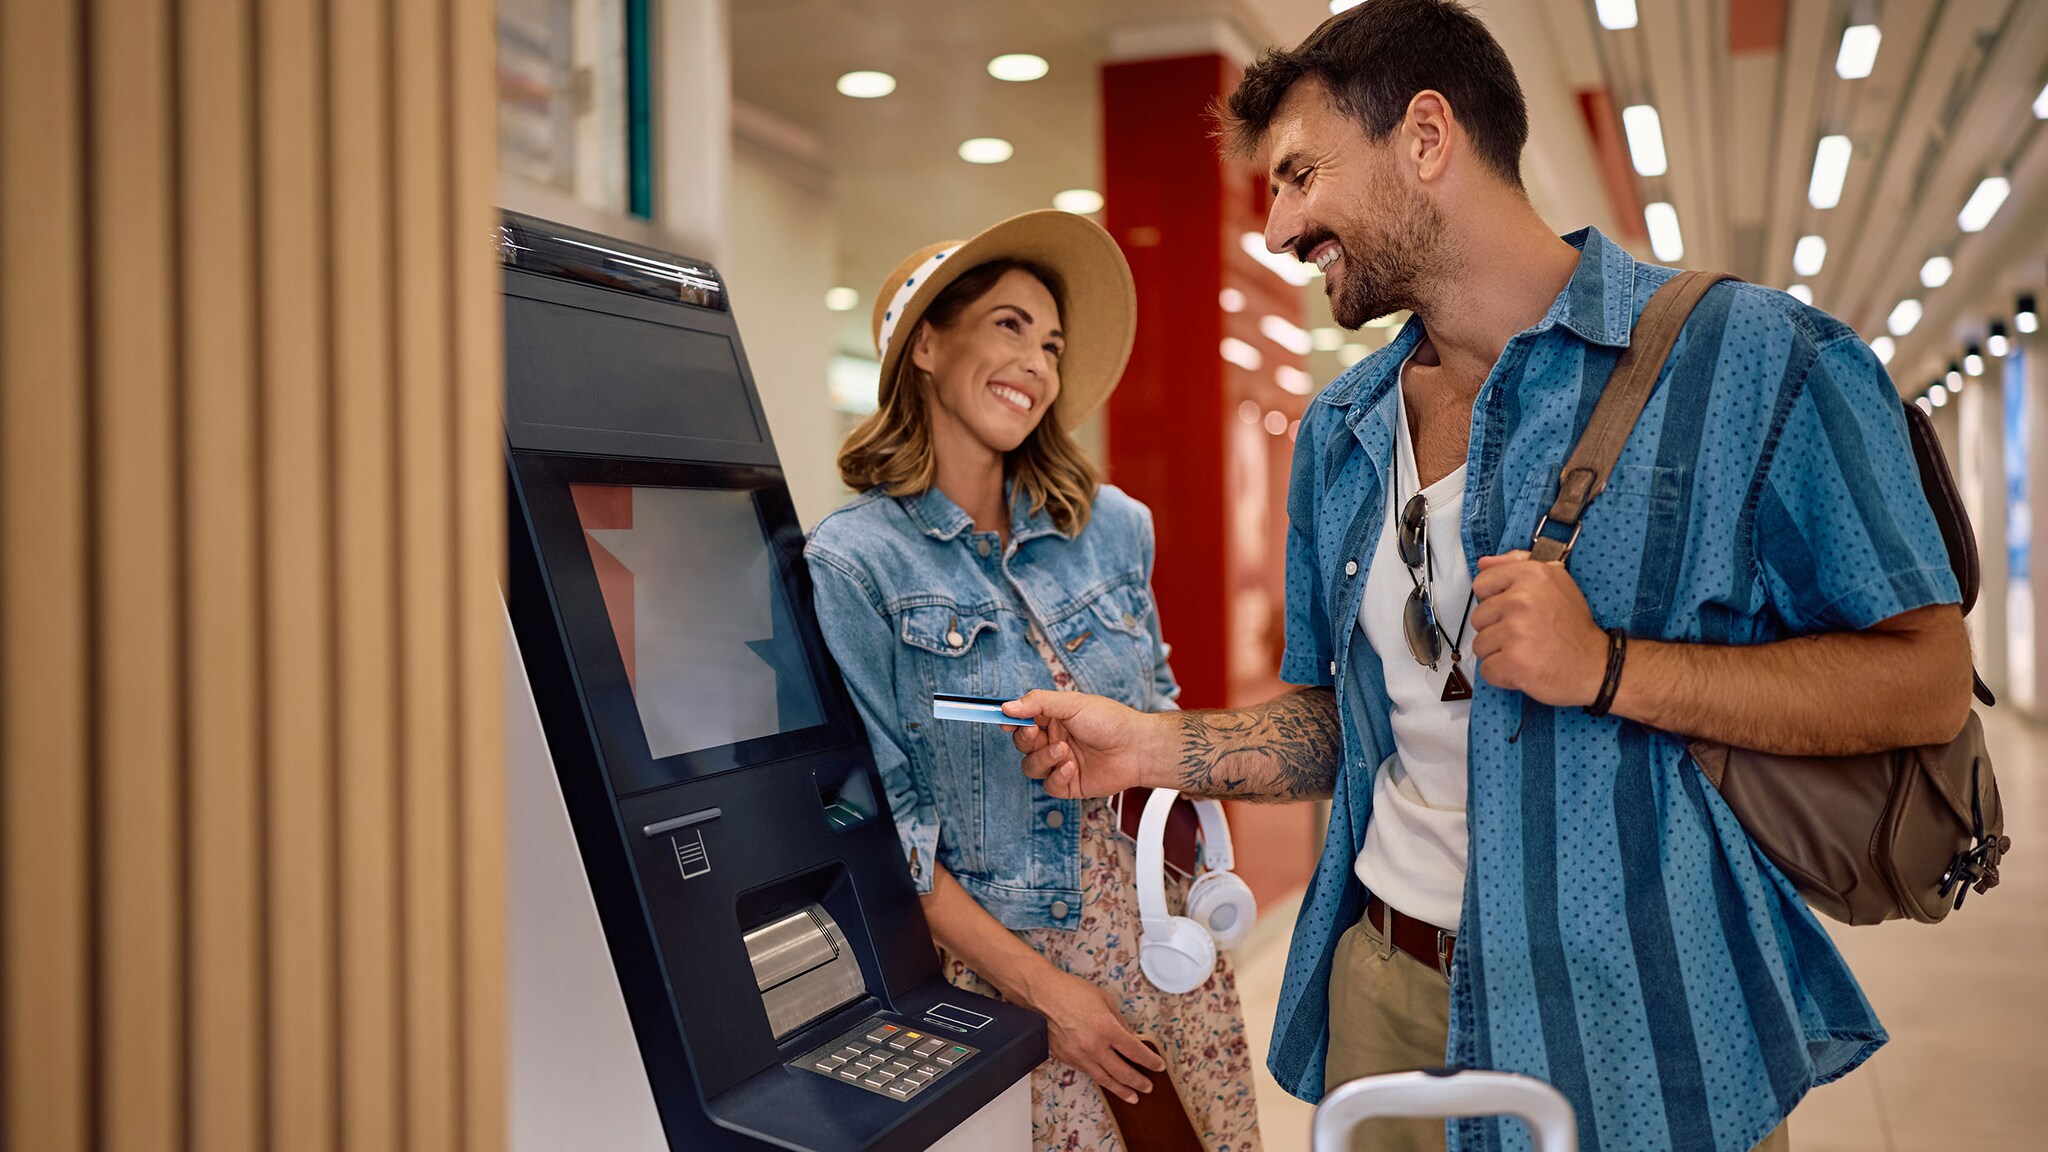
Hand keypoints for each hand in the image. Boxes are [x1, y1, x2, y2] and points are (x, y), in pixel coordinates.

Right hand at [1003, 690, 1171, 798]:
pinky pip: (1049, 785)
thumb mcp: (1073, 704)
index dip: (1010, 720)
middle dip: (1025, 739)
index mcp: (1054, 718)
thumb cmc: (1112, 721)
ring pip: (1031, 766)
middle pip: (1022, 744)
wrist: (1137, 748)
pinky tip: (1072, 767)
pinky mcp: (1069, 784)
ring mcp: (1060, 763)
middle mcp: (1054, 740)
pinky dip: (1057, 776)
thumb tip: (1008, 706)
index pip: (1022, 719)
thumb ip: (1038, 703)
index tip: (1003, 718)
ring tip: (1063, 751)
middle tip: (1034, 732)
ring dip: (1043, 758)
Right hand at [1018, 967, 1166, 1103]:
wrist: (1042, 995)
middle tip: (1148, 1086)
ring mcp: (1079, 1055)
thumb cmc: (1070, 992)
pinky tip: (1108, 1083)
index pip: (1136, 1052)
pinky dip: (1101, 1080)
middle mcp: (1094, 1046)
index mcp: (1107, 1028)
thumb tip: (1129, 1037)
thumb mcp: (1104, 1000)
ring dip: (1121, 1090)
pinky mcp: (1067, 1059)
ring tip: (1132, 1097)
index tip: (1158, 1065)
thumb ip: (1120, 1021)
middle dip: (1139, 1081)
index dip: (1150, 1061)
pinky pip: (1088, 1073)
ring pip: (1105, 1079)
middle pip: (1123, 1072)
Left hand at [1470, 550, 1606, 706]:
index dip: (1494, 600)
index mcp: (1532, 575)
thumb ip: (1516, 565)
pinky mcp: (1513, 662)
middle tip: (1526, 634)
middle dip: (1496, 629)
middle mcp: (1522, 600)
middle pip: (1478, 618)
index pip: (1481, 584)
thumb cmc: (1574, 628)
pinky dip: (1503, 675)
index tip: (1513, 610)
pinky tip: (1525, 668)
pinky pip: (1486, 669)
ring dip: (1499, 653)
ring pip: (1480, 645)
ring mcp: (1516, 631)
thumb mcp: (1555, 583)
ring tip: (1526, 651)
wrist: (1596, 666)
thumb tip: (1485, 563)